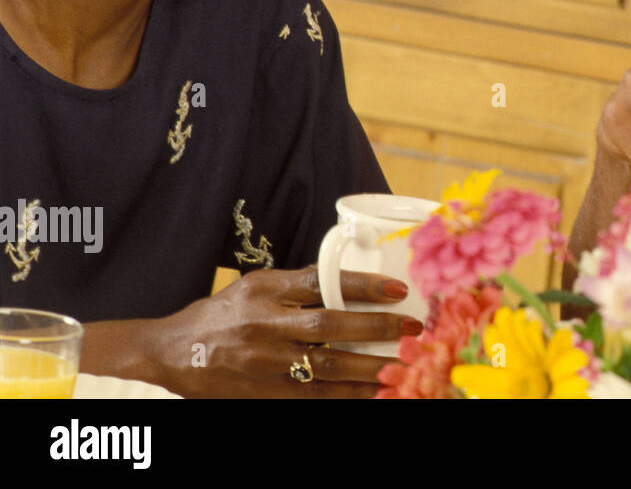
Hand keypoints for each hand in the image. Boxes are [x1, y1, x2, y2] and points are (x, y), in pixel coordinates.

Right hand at [113, 266, 421, 397]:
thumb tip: (351, 280)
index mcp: (265, 289)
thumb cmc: (222, 314)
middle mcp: (264, 324)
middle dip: (375, 327)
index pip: (321, 282)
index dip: (362, 285)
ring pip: (325, 366)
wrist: (172, 352)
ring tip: (403, 365)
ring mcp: (264, 361)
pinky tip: (372, 392)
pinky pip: (313, 395)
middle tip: (412, 329)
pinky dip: (346, 394)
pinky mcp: (263, 392)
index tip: (397, 289)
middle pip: (329, 325)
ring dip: (369, 367)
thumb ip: (299, 284)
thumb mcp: (256, 286)